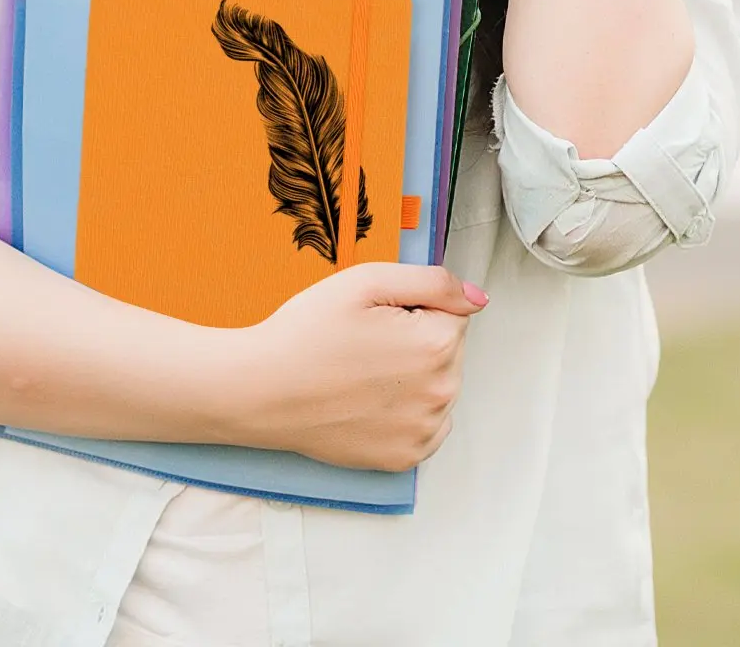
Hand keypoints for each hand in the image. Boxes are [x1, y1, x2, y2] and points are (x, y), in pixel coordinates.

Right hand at [233, 263, 487, 471]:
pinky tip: (367, 400)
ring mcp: (423, 432)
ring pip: (437, 387)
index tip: (376, 317)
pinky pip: (425, 424)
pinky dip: (404, 411)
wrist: (262, 390)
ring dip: (412, 376)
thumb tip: (477, 299)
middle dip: (416, 340)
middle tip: (363, 342)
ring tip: (360, 371)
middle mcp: (441, 394)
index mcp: (436, 345)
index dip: (412, 308)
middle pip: (447, 351)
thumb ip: (433, 282)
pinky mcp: (404, 457)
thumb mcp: (367, 281)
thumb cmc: (307, 332)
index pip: (451, 313)